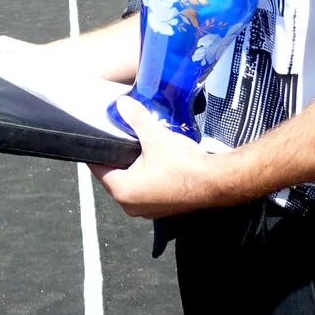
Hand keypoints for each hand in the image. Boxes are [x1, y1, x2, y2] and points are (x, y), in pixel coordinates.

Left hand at [90, 96, 218, 218]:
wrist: (217, 182)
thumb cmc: (184, 164)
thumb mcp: (155, 136)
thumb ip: (135, 118)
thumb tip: (121, 104)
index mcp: (122, 191)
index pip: (97, 168)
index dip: (98, 149)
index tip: (99, 135)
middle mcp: (130, 205)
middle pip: (113, 175)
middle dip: (117, 156)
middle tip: (121, 137)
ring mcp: (146, 210)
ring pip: (130, 182)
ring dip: (132, 167)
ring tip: (138, 147)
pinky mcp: (160, 208)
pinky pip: (144, 189)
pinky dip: (145, 176)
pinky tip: (153, 161)